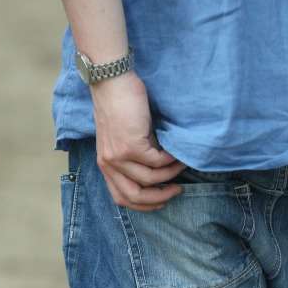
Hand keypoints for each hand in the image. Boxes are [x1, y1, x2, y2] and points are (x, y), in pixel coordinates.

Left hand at [90, 72, 185, 210]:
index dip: (144, 205)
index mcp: (106, 164)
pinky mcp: (131, 146)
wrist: (112, 82)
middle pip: (134, 196)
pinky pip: (158, 162)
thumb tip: (158, 171)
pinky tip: (177, 151)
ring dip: (171, 174)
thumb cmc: (120, 104)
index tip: (162, 200)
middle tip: (176, 189)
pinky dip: (171, 160)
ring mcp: (119, 156)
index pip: (121, 198)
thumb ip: (133, 156)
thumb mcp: (122, 137)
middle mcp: (108, 164)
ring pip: (150, 179)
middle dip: (159, 197)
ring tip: (181, 164)